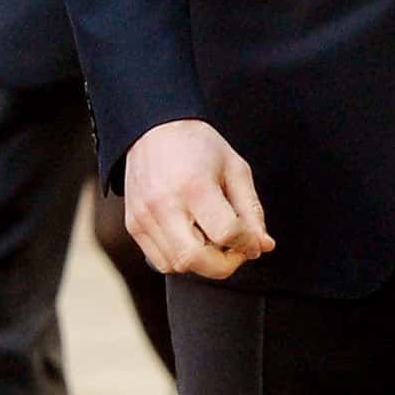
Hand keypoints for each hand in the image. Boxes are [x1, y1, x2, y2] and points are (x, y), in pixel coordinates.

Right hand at [125, 119, 275, 278]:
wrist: (154, 129)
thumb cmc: (199, 147)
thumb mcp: (235, 170)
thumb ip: (251, 211)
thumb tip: (262, 247)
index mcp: (195, 186)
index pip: (226, 234)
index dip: (247, 243)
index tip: (251, 239)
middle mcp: (164, 204)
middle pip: (197, 260)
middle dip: (224, 265)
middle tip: (234, 250)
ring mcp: (144, 216)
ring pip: (178, 265)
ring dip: (202, 262)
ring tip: (211, 239)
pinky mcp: (133, 223)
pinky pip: (160, 261)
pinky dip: (180, 258)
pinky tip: (190, 237)